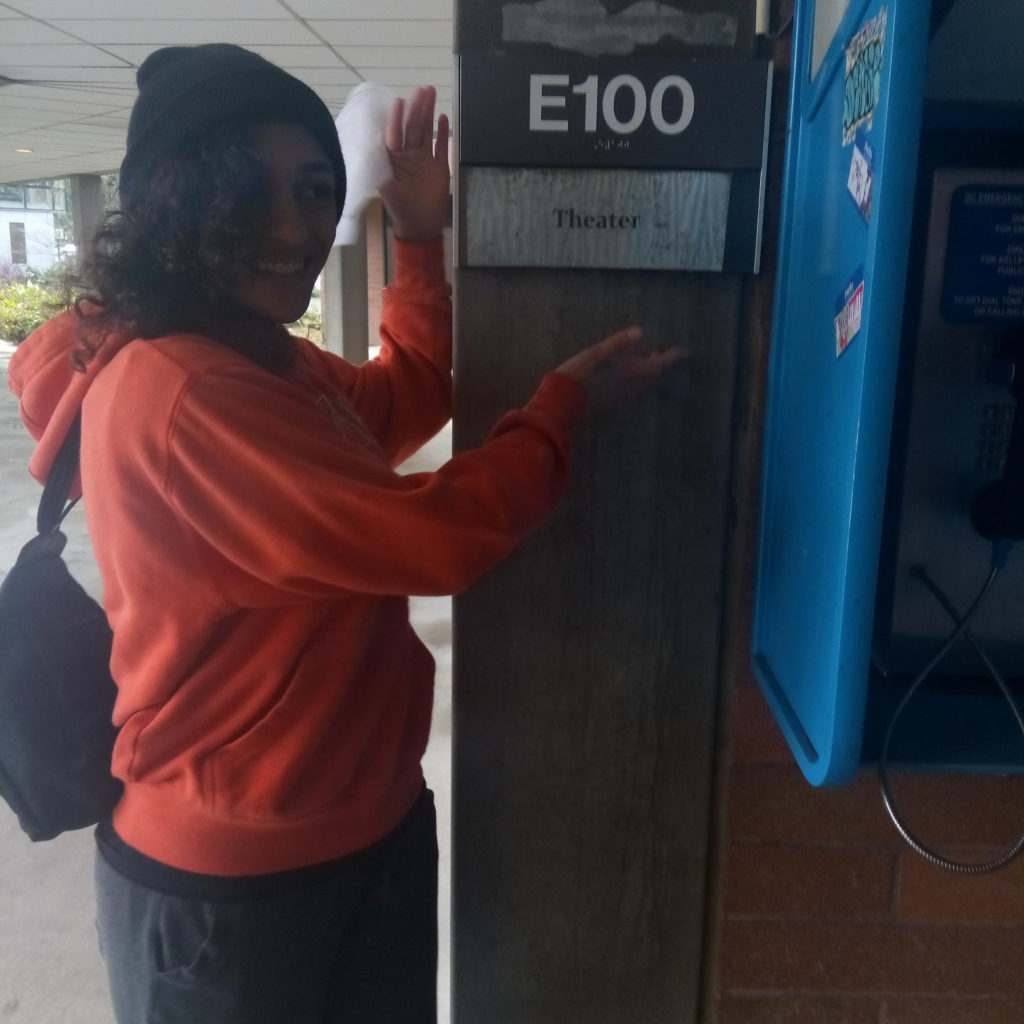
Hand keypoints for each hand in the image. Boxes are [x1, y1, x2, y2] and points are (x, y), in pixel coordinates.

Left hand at [379, 87, 450, 242]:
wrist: (420, 227)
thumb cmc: (399, 208)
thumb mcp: (385, 184)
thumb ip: (382, 162)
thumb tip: (375, 140)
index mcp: (394, 159)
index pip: (394, 133)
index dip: (397, 117)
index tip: (400, 101)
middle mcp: (409, 156)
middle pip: (413, 127)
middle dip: (417, 108)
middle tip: (422, 89)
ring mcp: (425, 160)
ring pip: (426, 132)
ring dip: (428, 114)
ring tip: (431, 94)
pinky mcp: (440, 167)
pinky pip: (441, 147)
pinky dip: (442, 134)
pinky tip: (443, 118)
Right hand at [555, 327, 688, 414]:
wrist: (560, 403)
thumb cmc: (576, 375)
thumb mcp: (595, 354)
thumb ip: (618, 343)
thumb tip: (640, 331)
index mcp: (627, 373)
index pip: (657, 365)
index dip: (672, 358)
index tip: (684, 352)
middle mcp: (628, 387)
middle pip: (653, 376)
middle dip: (662, 364)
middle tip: (667, 353)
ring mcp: (620, 398)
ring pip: (644, 385)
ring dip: (651, 373)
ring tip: (650, 360)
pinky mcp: (611, 403)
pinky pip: (633, 391)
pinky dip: (639, 381)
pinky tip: (630, 377)